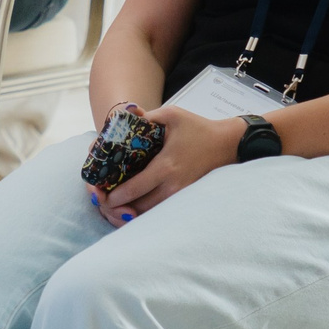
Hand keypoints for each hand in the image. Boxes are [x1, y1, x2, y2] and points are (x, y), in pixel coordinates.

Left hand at [95, 106, 240, 218]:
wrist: (227, 145)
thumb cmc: (198, 129)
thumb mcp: (172, 115)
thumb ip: (147, 116)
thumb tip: (126, 115)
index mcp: (166, 167)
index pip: (134, 189)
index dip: (115, 196)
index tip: (101, 195)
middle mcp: (172, 186)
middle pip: (138, 207)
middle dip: (118, 207)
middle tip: (103, 201)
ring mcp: (179, 195)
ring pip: (149, 213)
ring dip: (130, 212)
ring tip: (115, 205)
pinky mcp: (183, 198)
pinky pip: (159, 211)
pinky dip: (144, 211)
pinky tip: (133, 205)